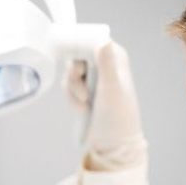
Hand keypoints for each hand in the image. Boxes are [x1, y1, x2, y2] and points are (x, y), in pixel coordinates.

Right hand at [62, 41, 146, 170]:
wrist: (111, 145)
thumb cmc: (117, 117)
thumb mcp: (111, 89)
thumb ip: (106, 64)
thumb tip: (103, 40)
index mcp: (116, 58)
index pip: (91, 40)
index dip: (79, 49)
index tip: (76, 65)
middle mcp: (105, 64)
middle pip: (77, 55)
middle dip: (74, 75)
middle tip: (83, 92)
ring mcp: (94, 79)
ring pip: (70, 72)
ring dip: (72, 90)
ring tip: (85, 104)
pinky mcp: (85, 92)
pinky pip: (68, 87)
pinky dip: (71, 99)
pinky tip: (82, 110)